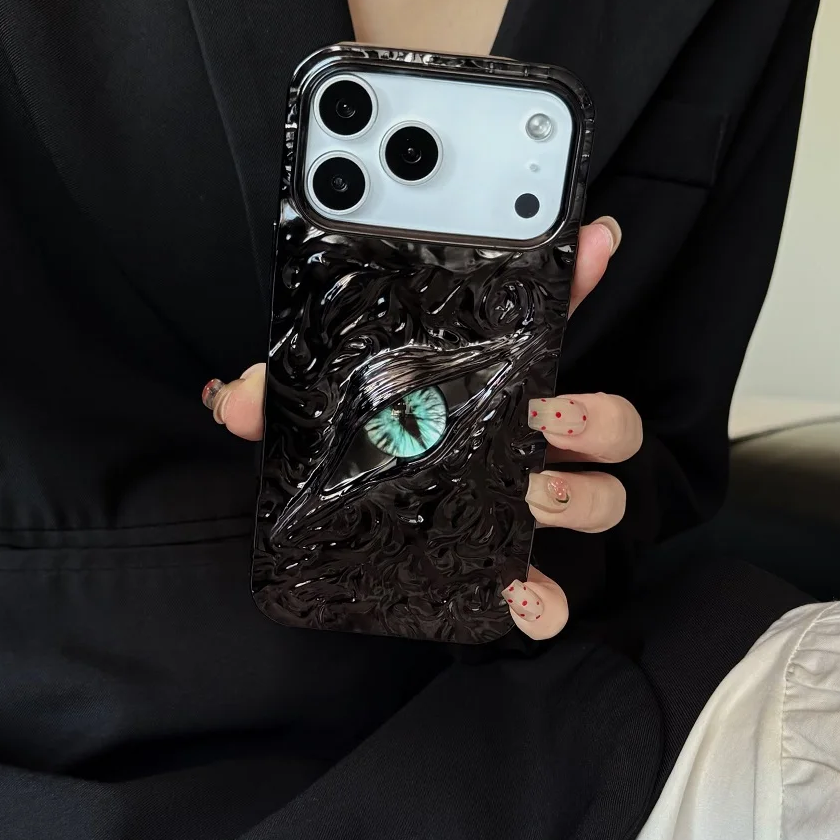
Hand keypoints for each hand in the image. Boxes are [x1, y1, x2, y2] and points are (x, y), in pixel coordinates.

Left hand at [203, 216, 641, 640]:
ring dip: (585, 495)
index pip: (547, 324)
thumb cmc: (356, 459)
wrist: (350, 544)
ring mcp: (530, 505)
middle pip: (608, 421)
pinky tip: (517, 593)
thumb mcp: (319, 417)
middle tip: (551, 413)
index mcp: (490, 391)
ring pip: (604, 496)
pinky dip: (549, 600)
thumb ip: (282, 398)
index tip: (594, 240)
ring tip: (536, 494)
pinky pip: (555, 590)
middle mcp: (527, 443)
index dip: (575, 278)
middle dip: (598, 414)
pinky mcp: (512, 567)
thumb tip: (230, 397)